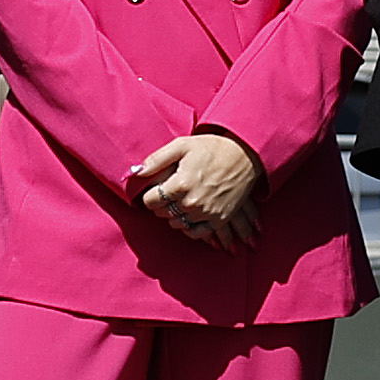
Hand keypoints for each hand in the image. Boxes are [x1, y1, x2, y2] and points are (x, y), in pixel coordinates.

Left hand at [130, 129, 262, 242]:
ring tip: (178, 203)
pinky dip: (189, 228)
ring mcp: (207, 212)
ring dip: (174, 215)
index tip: (154, 190)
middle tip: (167, 194)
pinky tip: (188, 218)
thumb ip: (156, 160)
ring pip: (177, 224)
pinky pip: (196, 233)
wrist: (244, 154)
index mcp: (180, 184)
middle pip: (163, 213)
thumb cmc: (211, 147)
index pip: (151, 202)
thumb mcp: (181, 146)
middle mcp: (192, 202)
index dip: (149, 196)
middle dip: (161, 204)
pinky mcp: (219, 219)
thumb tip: (134, 173)